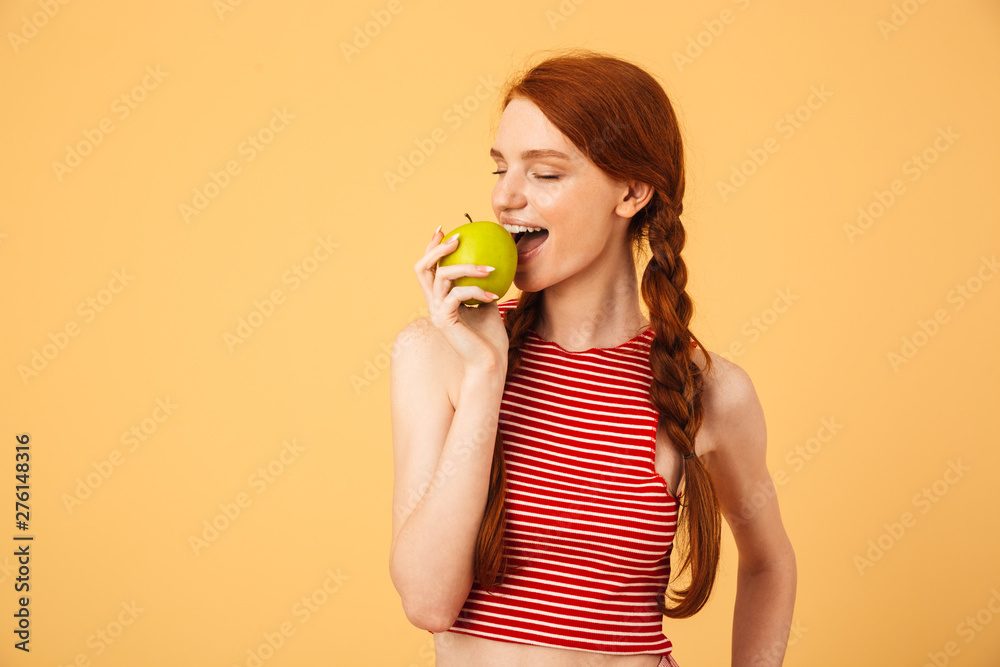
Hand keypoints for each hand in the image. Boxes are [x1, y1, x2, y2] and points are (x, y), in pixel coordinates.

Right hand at [413, 227, 509, 373]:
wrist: (488, 364)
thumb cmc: (490, 339)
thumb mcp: (488, 305)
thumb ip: (483, 286)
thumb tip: (494, 263)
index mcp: (440, 299)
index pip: (429, 268)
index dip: (432, 247)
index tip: (445, 229)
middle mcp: (433, 304)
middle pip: (422, 268)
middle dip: (437, 249)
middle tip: (457, 237)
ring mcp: (437, 312)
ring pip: (442, 277)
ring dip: (467, 268)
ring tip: (490, 268)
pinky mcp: (445, 320)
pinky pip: (458, 295)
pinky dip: (477, 291)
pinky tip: (495, 294)